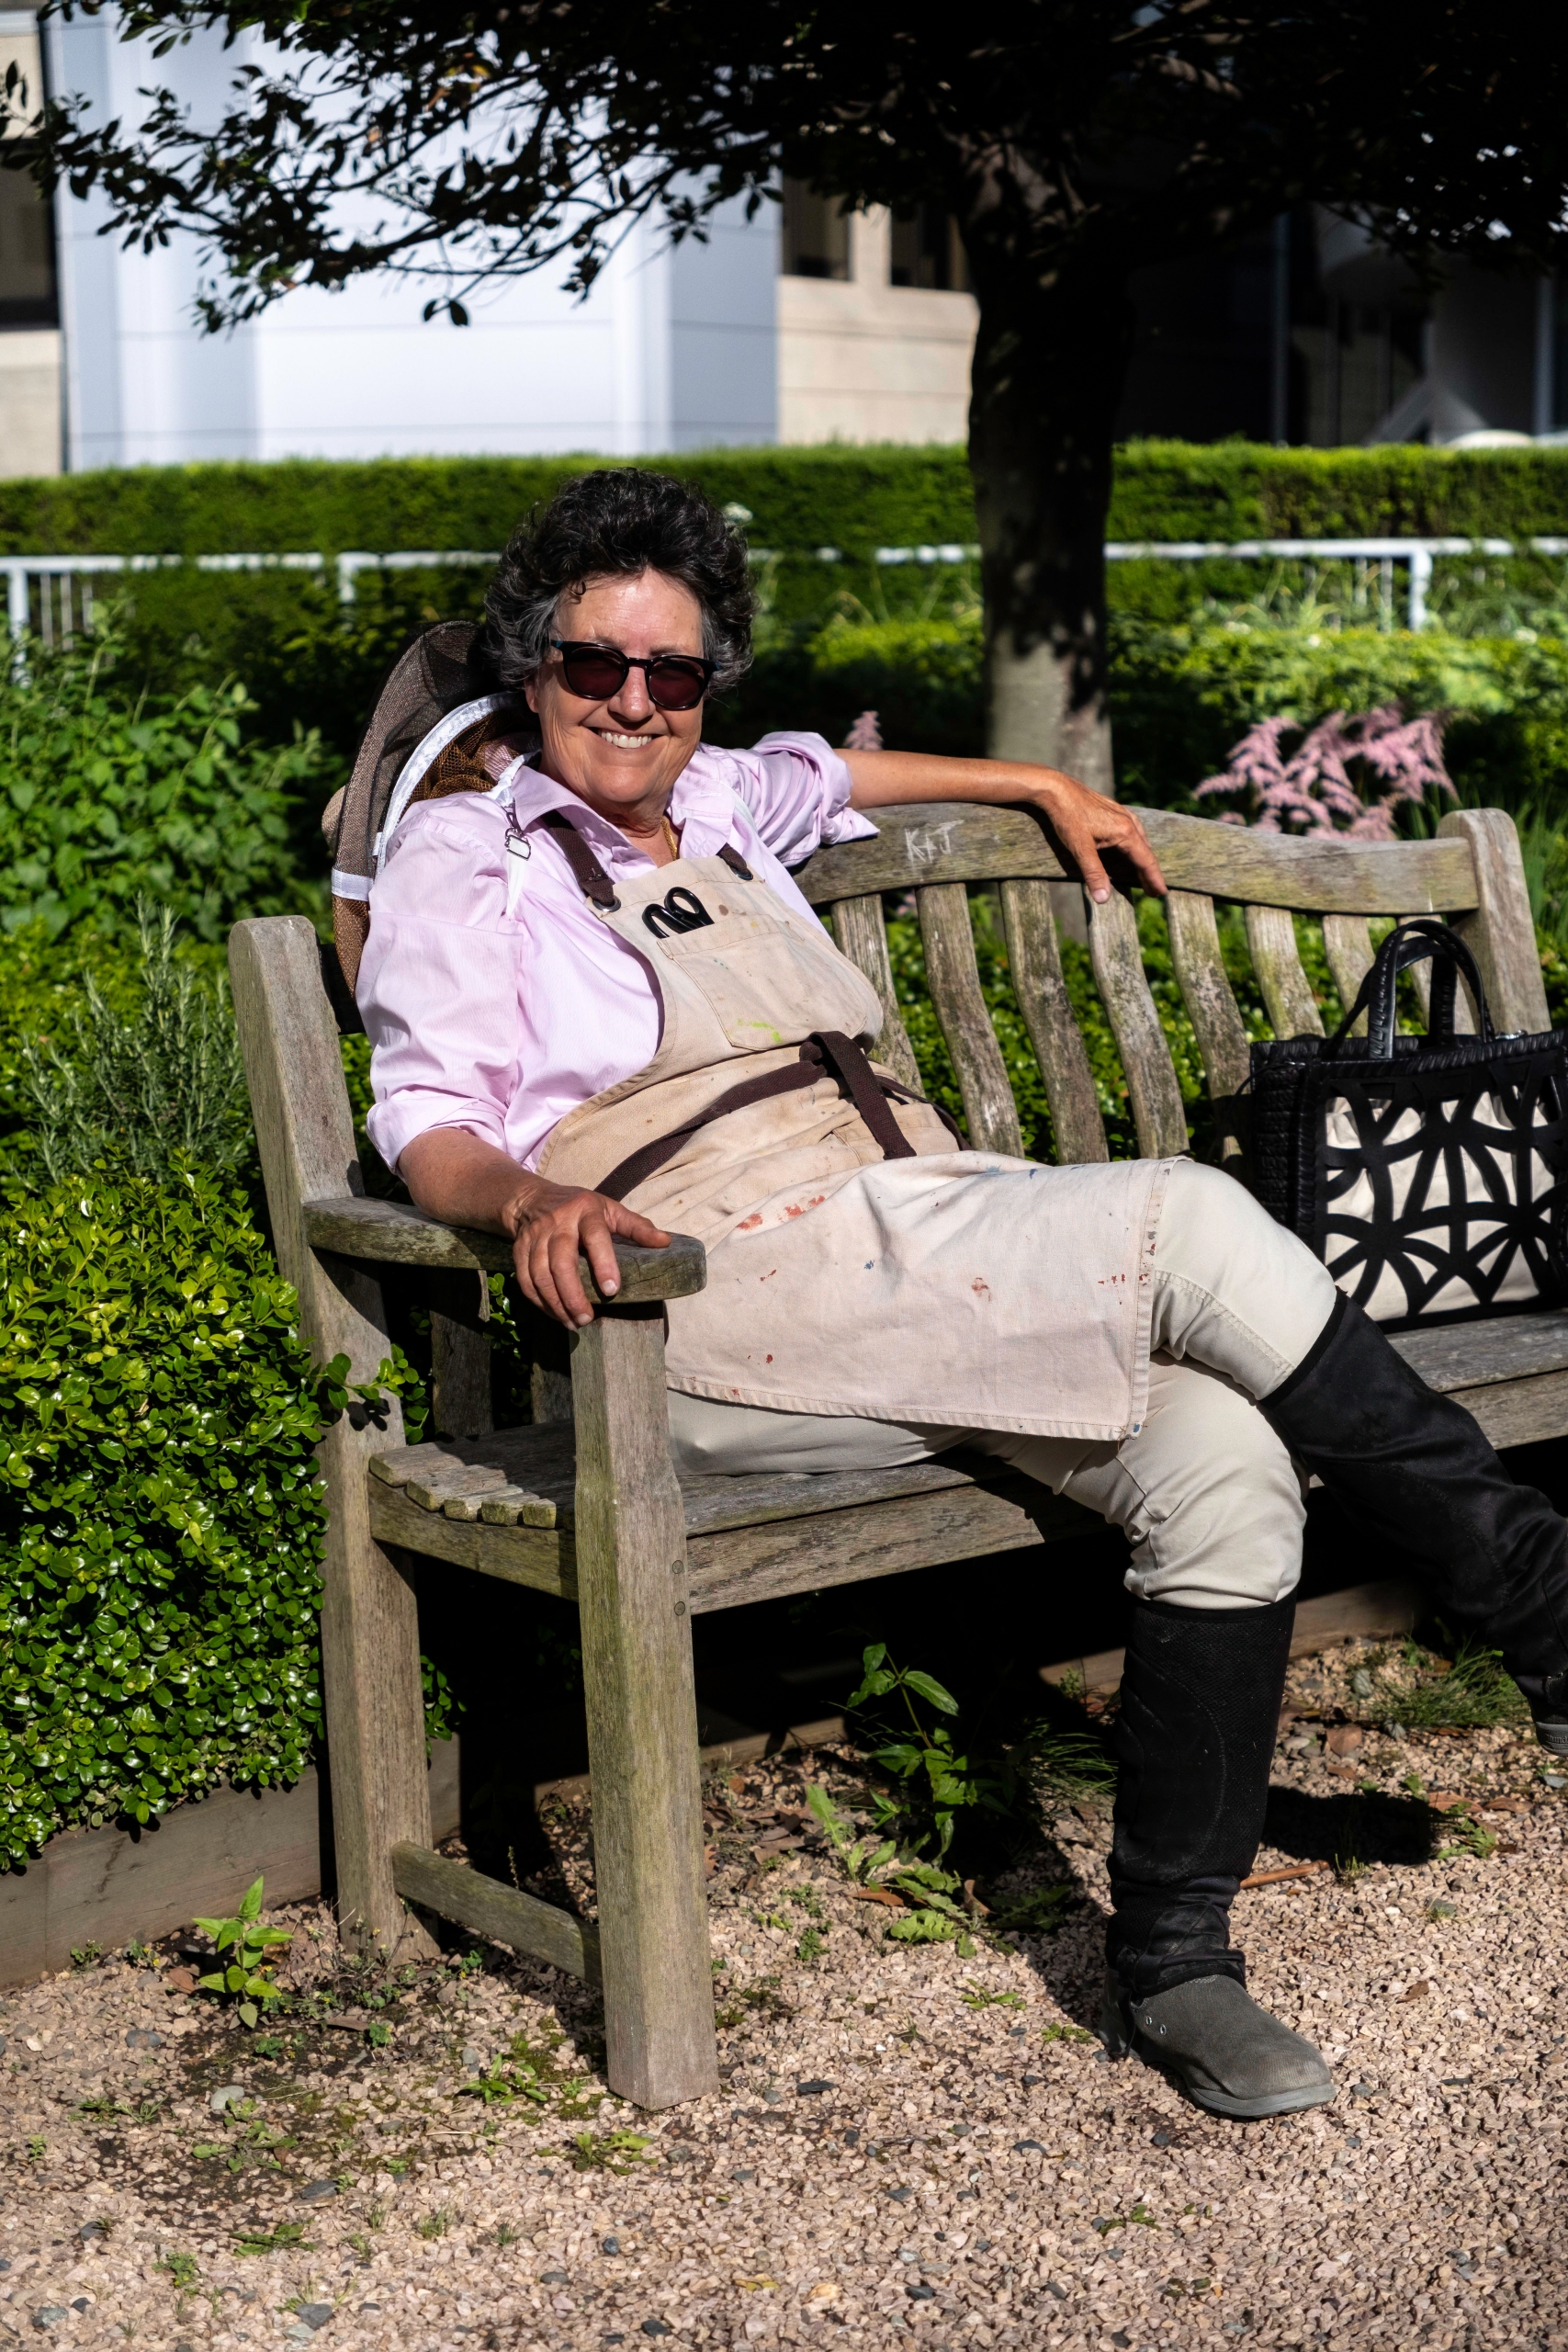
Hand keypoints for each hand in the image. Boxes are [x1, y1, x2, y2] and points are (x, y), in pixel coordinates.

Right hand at [504, 1176, 671, 1327]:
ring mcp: (534, 1236)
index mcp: (585, 1210)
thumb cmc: (581, 1208)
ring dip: (555, 1303)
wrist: (532, 1199)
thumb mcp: (611, 1209)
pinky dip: (539, 1301)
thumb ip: (637, 1226)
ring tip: (573, 1322)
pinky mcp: (518, 1250)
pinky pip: (525, 1280)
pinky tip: (554, 1314)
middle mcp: (557, 1222)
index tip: (612, 1290)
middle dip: (573, 1295)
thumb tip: (665, 1242)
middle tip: (587, 1318)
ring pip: (540, 1275)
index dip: (603, 1263)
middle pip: (561, 1263)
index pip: (595, 1236)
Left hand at [1027, 768, 1166, 902]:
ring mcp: (1123, 814)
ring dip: (1143, 859)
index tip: (1162, 893)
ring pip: (1140, 841)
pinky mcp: (1115, 811)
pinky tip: (1131, 848)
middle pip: (1145, 852)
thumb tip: (1103, 898)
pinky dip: (1136, 845)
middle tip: (1154, 891)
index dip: (1154, 878)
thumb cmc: (1068, 817)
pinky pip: (1133, 831)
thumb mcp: (1080, 849)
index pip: (1146, 861)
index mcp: (1125, 832)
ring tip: (1144, 874)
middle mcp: (1129, 822)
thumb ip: (1093, 873)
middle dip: (1150, 872)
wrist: (1057, 789)